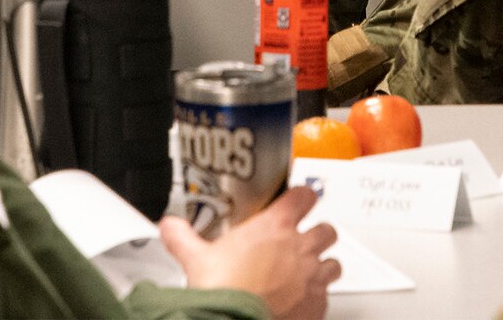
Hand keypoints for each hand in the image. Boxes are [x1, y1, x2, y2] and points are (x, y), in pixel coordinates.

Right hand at [160, 185, 339, 319]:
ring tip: (309, 270)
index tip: (299, 199)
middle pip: (327, 229)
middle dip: (318, 232)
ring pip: (333, 263)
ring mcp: (312, 278)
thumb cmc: (224, 290)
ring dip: (324, 264)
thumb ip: (183, 238)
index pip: (304, 196)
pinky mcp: (317, 305)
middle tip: (303, 240)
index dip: (303, 196)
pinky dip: (318, 296)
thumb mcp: (196, 259)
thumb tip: (169, 227)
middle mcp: (300, 248)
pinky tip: (303, 300)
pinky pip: (326, 295)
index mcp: (276, 227)